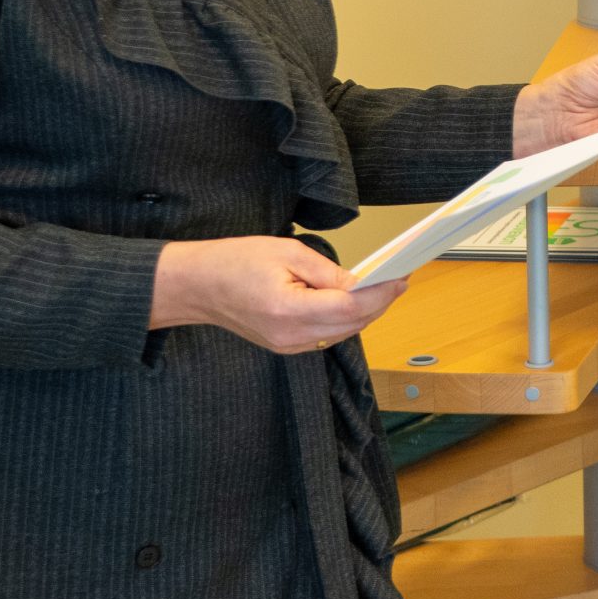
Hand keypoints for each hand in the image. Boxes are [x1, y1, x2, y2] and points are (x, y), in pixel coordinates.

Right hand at [149, 237, 405, 354]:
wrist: (196, 286)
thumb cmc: (234, 262)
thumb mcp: (286, 252)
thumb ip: (328, 271)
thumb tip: (362, 282)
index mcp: (288, 310)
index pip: (349, 307)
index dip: (380, 293)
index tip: (401, 276)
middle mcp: (290, 336)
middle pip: (351, 324)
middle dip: (380, 302)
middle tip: (400, 278)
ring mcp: (287, 346)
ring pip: (343, 333)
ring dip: (366, 312)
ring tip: (385, 287)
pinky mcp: (286, 346)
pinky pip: (327, 336)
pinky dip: (347, 319)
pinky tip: (357, 301)